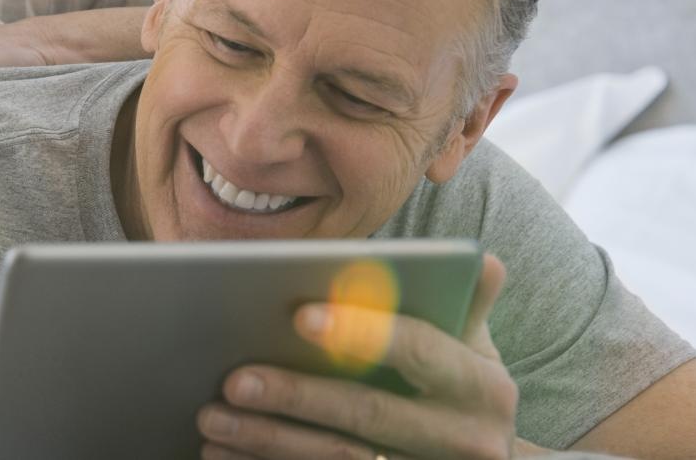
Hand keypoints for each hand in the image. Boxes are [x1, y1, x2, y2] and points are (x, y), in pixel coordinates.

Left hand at [198, 254, 523, 459]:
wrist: (477, 459)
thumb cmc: (458, 389)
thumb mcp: (472, 349)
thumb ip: (465, 303)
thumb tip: (478, 256)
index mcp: (483, 388)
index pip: (419, 351)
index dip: (360, 331)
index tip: (298, 316)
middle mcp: (463, 439)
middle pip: (367, 413)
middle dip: (295, 395)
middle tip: (233, 380)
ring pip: (337, 458)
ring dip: (267, 440)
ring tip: (212, 419)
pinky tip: (223, 453)